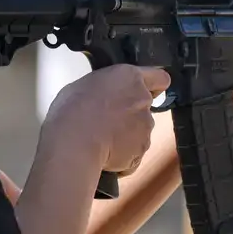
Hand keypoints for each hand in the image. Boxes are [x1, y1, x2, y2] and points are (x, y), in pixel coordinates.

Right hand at [43, 65, 171, 173]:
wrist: (74, 141)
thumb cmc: (72, 109)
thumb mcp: (86, 84)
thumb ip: (105, 88)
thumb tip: (104, 97)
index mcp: (130, 77)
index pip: (160, 77)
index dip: (154, 85)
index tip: (147, 90)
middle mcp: (143, 100)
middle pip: (145, 106)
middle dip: (132, 113)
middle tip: (109, 120)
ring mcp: (145, 127)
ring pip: (140, 131)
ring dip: (127, 135)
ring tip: (102, 140)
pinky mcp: (141, 150)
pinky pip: (134, 153)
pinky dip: (123, 155)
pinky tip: (104, 154)